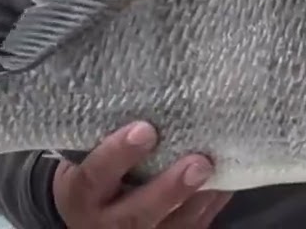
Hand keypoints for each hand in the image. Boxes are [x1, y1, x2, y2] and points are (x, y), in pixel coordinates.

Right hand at [53, 121, 231, 227]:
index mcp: (81, 194)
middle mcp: (106, 222)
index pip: (94, 175)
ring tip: (220, 170)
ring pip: (171, 226)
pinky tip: (224, 183)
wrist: (88, 217)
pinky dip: (210, 206)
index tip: (145, 130)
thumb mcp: (84, 158)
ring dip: (199, 199)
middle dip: (170, 189)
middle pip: (138, 212)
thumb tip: (144, 91)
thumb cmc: (91, 172)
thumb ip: (103, 138)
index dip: (118, 154)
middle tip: (199, 162)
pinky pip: (190, 228)